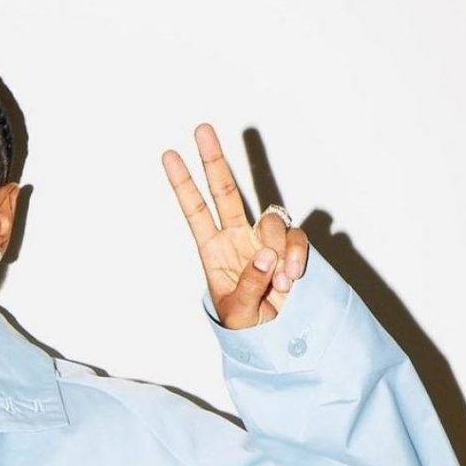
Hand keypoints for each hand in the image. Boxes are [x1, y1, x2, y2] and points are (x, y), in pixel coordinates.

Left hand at [162, 124, 308, 329]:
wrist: (275, 337)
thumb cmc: (246, 325)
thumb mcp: (238, 312)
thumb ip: (249, 284)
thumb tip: (264, 254)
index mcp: (213, 249)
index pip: (195, 209)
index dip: (182, 183)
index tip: (169, 154)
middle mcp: (237, 236)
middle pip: (225, 190)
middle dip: (213, 159)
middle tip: (201, 128)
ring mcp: (265, 239)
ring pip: (271, 220)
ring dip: (278, 249)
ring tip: (280, 282)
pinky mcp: (290, 247)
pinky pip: (297, 238)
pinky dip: (297, 256)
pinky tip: (292, 279)